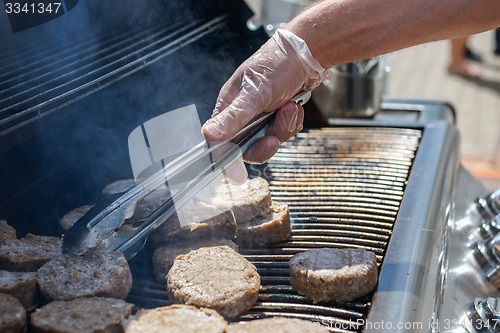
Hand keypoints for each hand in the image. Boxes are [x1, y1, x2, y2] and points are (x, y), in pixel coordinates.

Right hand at [202, 29, 327, 162]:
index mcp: (229, 106)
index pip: (222, 140)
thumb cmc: (277, 65)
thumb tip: (209, 135)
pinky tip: (295, 106)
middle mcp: (243, 113)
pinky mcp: (277, 116)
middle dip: (267, 139)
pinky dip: (292, 122)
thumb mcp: (254, 93)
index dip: (234, 152)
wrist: (308, 54)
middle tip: (275, 133)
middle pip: (249, 145)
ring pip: (269, 139)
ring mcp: (261, 116)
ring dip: (283, 127)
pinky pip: (283, 132)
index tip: (247, 157)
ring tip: (290, 107)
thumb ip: (234, 117)